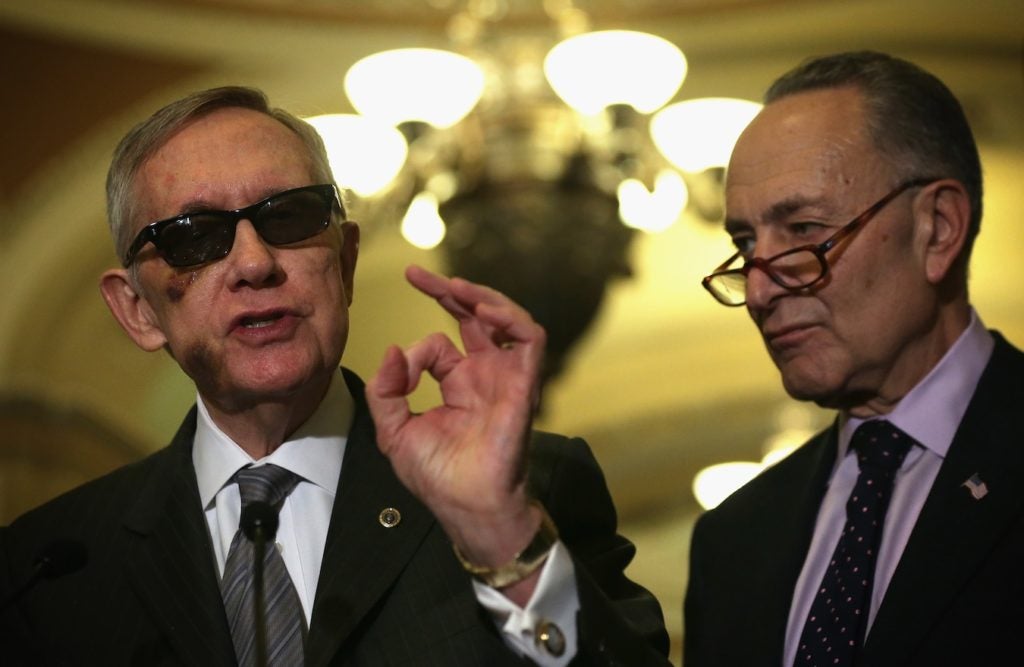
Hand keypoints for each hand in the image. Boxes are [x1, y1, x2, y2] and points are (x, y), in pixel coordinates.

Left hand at [366, 265, 546, 577]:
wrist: (468, 506)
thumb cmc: (437, 476)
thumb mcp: (394, 431)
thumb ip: (386, 391)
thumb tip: (392, 350)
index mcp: (458, 383)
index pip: (438, 344)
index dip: (414, 352)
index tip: (398, 371)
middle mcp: (484, 373)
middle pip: (474, 316)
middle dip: (447, 291)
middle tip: (416, 274)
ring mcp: (506, 375)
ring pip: (505, 319)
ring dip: (481, 296)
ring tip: (453, 285)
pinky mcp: (524, 382)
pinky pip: (530, 338)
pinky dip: (511, 318)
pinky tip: (482, 310)